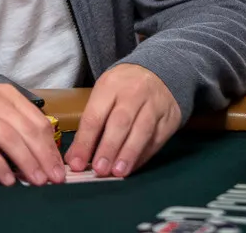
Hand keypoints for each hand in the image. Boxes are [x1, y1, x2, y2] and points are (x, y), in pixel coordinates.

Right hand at [0, 80, 64, 186]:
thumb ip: (16, 119)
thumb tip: (41, 150)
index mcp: (8, 94)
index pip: (37, 120)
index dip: (50, 145)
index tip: (59, 165)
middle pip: (27, 130)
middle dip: (44, 156)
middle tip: (54, 178)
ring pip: (9, 139)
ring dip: (26, 162)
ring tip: (36, 181)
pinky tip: (8, 180)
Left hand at [65, 64, 180, 177]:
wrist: (159, 74)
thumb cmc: (123, 88)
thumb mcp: (104, 94)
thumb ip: (91, 124)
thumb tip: (75, 158)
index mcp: (110, 85)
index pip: (95, 116)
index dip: (85, 141)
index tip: (76, 163)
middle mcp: (134, 93)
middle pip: (120, 122)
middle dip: (109, 148)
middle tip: (99, 170)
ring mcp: (154, 105)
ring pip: (142, 131)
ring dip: (129, 154)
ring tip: (118, 172)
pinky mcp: (169, 118)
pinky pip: (157, 139)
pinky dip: (144, 155)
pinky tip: (133, 167)